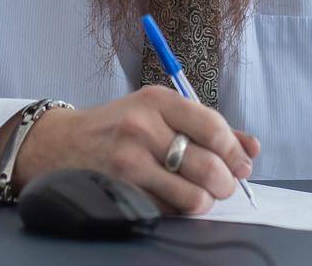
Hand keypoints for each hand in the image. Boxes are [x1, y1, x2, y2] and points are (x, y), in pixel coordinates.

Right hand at [0, 85, 260, 213]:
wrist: (59, 144)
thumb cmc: (118, 127)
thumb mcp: (158, 112)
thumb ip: (206, 126)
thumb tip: (252, 147)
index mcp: (157, 100)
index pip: (213, 127)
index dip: (235, 151)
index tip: (242, 164)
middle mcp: (142, 127)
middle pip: (208, 165)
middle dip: (225, 183)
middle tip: (224, 186)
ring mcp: (129, 161)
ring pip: (192, 196)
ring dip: (204, 202)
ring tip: (200, 196)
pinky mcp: (120, 191)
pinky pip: (167, 211)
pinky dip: (177, 210)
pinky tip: (171, 199)